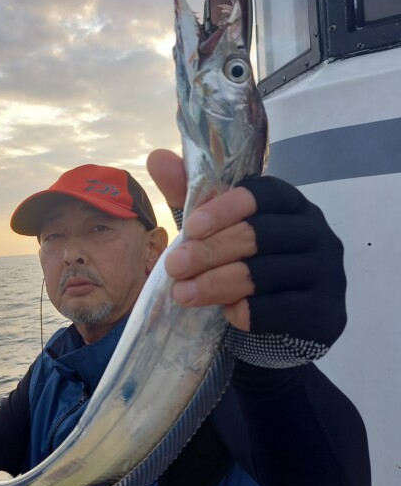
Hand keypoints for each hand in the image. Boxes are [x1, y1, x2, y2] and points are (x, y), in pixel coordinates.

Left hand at [148, 149, 346, 360]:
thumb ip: (188, 194)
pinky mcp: (327, 312)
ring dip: (217, 284)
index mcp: (291, 203)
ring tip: (183, 294)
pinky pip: (281, 310)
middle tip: (174, 266)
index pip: (263, 194)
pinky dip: (248, 311)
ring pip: (267, 274)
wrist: (275, 327)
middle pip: (261, 235)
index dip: (226, 208)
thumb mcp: (211, 228)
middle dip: (210, 251)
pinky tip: (225, 314)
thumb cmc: (240, 264)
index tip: (191, 227)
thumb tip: (157, 157)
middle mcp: (317, 232)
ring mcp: (328, 273)